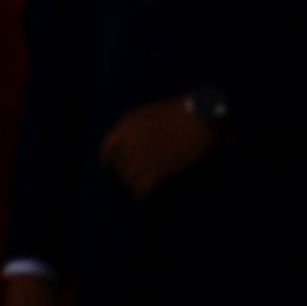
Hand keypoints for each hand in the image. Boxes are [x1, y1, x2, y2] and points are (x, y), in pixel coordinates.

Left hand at [100, 100, 217, 198]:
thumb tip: (139, 143)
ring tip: (139, 185)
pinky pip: (143, 187)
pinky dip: (142, 193)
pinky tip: (143, 196)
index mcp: (128, 125)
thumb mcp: (152, 113)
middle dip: (126, 171)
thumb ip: (141, 129)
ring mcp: (144, 157)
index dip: (107, 158)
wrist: (199, 117)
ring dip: (134, 182)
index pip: (108, 146)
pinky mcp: (158, 170)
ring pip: (130, 177)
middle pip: (121, 164)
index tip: (108, 166)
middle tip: (132, 176)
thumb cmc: (181, 109)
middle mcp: (131, 142)